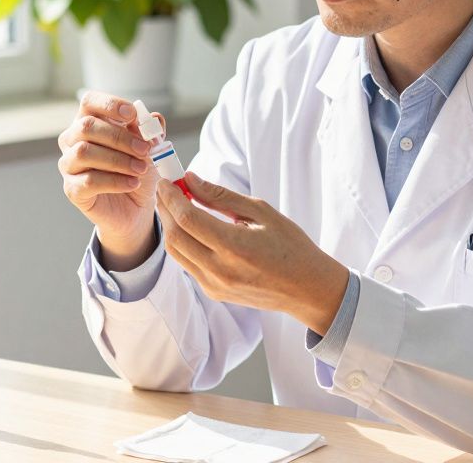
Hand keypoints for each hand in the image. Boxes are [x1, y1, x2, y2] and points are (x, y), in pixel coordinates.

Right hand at [58, 91, 165, 270]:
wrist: (135, 208)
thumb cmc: (137, 170)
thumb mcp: (149, 148)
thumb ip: (149, 131)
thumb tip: (153, 118)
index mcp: (90, 122)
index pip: (89, 102)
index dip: (109, 104)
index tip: (132, 114)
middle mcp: (73, 140)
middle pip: (86, 126)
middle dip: (119, 137)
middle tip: (145, 150)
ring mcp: (69, 165)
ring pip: (84, 152)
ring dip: (118, 159)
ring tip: (141, 169)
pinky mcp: (72, 189)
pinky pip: (88, 181)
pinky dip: (115, 181)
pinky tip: (132, 183)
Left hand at [155, 172, 349, 334]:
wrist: (307, 288)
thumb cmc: (290, 245)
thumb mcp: (261, 212)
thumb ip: (221, 196)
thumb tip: (191, 179)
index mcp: (235, 246)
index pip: (188, 218)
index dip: (171, 197)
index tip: (166, 181)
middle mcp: (220, 270)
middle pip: (175, 237)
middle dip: (165, 210)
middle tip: (166, 191)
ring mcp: (215, 285)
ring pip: (176, 253)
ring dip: (170, 227)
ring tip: (174, 206)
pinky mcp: (214, 293)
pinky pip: (188, 265)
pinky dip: (183, 244)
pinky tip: (190, 228)